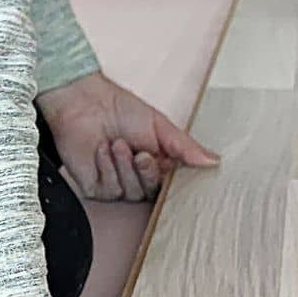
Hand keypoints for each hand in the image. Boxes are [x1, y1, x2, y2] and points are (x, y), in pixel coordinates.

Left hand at [37, 71, 218, 201]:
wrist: (84, 103)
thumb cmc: (118, 108)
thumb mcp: (160, 125)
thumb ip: (186, 147)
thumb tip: (213, 160)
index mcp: (156, 163)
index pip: (172, 184)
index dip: (170, 178)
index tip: (168, 163)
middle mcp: (138, 177)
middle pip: (152, 192)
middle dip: (146, 172)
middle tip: (141, 153)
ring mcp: (117, 185)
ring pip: (132, 193)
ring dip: (125, 167)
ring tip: (117, 144)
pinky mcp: (96, 189)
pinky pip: (111, 190)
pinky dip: (107, 168)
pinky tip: (102, 150)